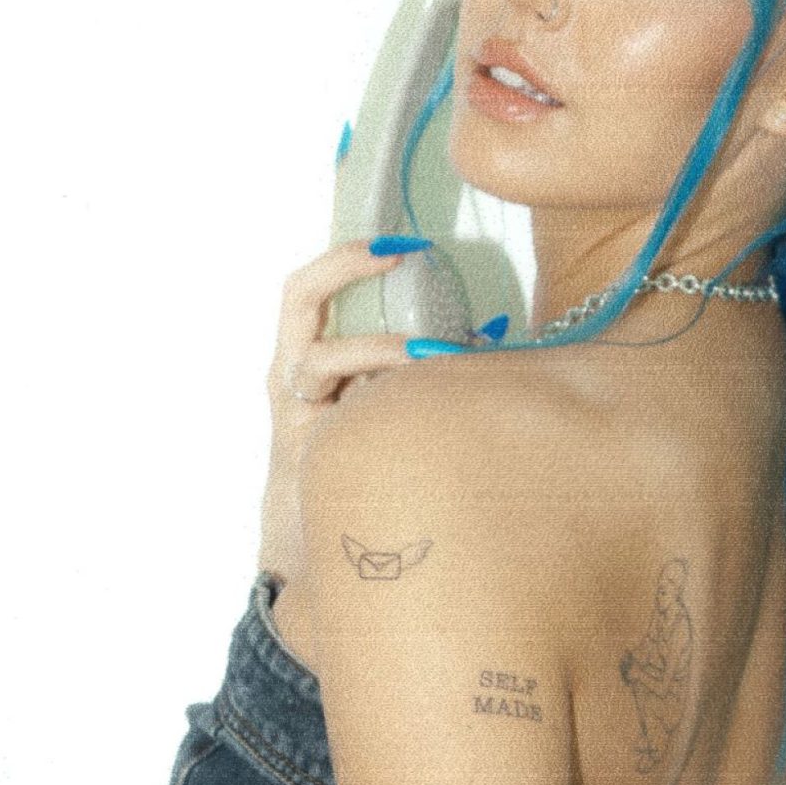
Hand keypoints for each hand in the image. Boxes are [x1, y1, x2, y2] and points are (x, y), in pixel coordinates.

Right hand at [257, 236, 458, 579]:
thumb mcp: (382, 406)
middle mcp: (293, 374)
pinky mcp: (302, 447)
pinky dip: (375, 395)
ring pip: (320, 357)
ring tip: (428, 353)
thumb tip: (492, 334)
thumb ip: (414, 371)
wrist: (314, 542)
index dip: (348, 256)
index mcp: (310, 353)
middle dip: (347, 270)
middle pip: (299, 299)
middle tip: (403, 258)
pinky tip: (416, 401)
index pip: (312, 288)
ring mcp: (294, 410)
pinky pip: (335, 411)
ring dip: (377, 348)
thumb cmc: (360, 465)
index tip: (403, 242)